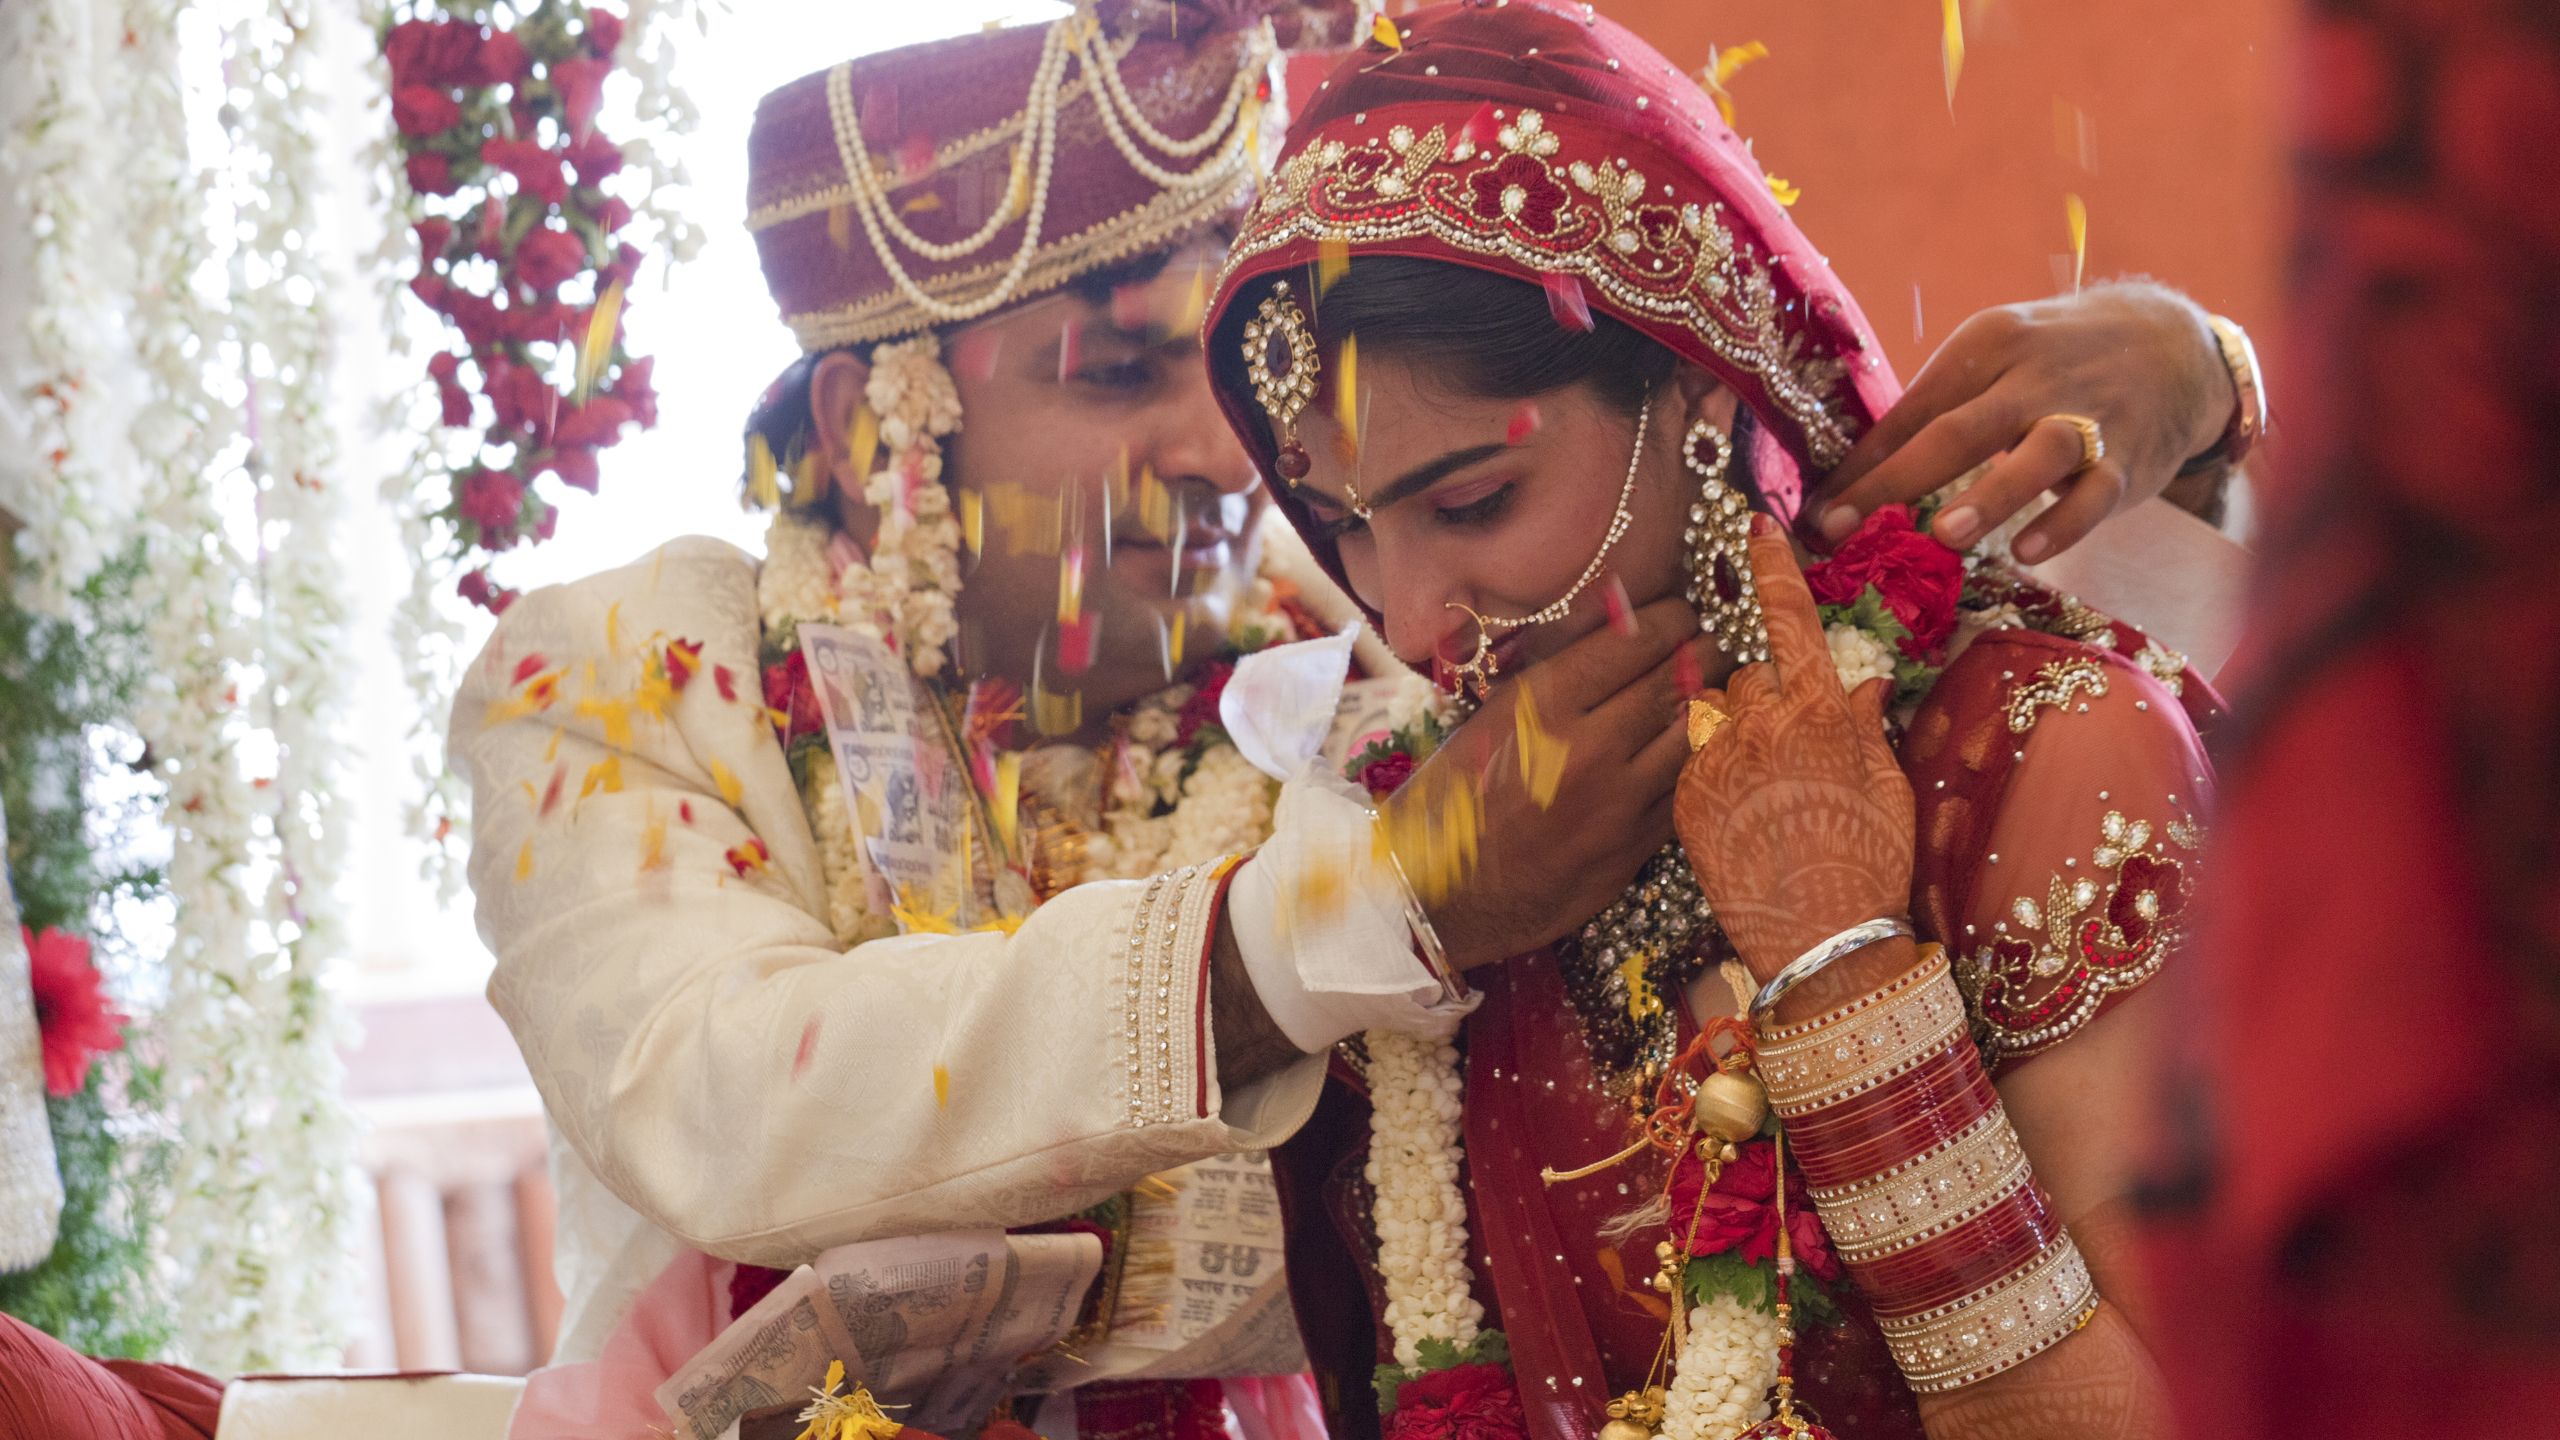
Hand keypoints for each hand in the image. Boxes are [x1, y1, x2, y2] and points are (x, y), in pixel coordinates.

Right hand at [1405, 598, 1711, 970]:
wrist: (1434, 898)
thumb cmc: (1447, 802)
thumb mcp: (1487, 721)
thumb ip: (1555, 680)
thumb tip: (1620, 628)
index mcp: (1541, 705)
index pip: (1636, 639)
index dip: (1673, 616)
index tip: (1682, 612)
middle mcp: (1588, 748)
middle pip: (1676, 682)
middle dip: (1706, 653)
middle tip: (1715, 643)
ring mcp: (1618, 804)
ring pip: (1695, 737)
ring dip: (1709, 708)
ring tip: (1713, 692)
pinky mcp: (1633, 850)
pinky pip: (1684, 790)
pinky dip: (1695, 763)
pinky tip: (1691, 749)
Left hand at [1673, 519, 1914, 978]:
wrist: (1821, 947)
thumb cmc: (1871, 867)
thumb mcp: (1888, 788)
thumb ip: (1865, 724)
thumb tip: (1860, 679)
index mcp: (1816, 710)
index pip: (1787, 619)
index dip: (1771, 569)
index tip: (1753, 527)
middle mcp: (1758, 723)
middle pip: (1749, 670)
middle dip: (1766, 687)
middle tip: (1792, 738)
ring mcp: (1714, 759)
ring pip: (1717, 713)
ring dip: (1737, 728)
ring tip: (1770, 784)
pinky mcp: (1684, 798)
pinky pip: (1697, 758)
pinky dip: (1717, 769)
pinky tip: (1748, 810)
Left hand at [1803, 281, 2237, 564]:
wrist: (2173, 341)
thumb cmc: (2053, 362)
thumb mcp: (1996, 362)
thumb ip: (1938, 411)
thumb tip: (1853, 473)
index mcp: (1984, 347)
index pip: (1911, 411)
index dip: (1858, 464)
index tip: (1810, 513)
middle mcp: (2031, 377)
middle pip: (1957, 430)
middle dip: (1894, 481)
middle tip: (1840, 526)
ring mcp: (2083, 418)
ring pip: (2035, 457)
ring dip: (1989, 495)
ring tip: (1945, 533)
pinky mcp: (2127, 459)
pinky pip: (2093, 495)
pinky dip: (2062, 523)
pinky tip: (2028, 553)